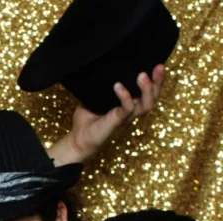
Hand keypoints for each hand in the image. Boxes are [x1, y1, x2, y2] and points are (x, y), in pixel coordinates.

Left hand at [49, 65, 165, 164]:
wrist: (78, 138)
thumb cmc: (87, 118)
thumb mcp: (95, 97)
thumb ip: (102, 85)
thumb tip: (102, 67)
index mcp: (130, 104)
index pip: (149, 91)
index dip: (156, 79)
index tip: (158, 65)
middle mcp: (132, 111)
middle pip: (154, 97)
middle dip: (159, 82)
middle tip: (159, 67)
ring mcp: (126, 116)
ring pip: (147, 105)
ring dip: (147, 89)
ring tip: (142, 75)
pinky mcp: (118, 121)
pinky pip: (127, 108)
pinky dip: (124, 96)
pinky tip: (118, 86)